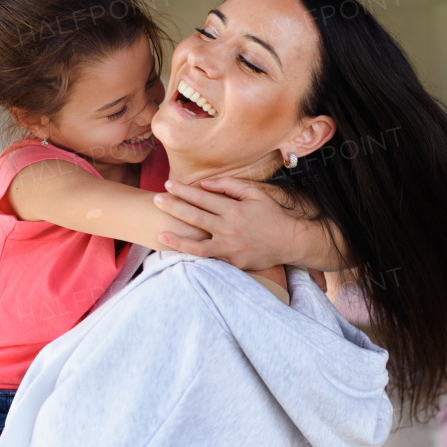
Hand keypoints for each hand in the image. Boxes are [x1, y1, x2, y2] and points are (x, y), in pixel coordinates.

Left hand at [152, 177, 315, 271]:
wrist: (289, 241)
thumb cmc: (271, 216)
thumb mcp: (255, 194)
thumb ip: (230, 186)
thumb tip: (205, 184)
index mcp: (234, 209)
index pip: (202, 197)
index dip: (183, 190)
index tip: (168, 184)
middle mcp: (229, 228)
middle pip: (195, 217)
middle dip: (173, 207)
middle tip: (156, 200)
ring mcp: (230, 247)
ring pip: (197, 244)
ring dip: (177, 239)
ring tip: (160, 233)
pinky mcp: (232, 261)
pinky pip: (209, 259)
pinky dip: (193, 256)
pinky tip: (179, 253)